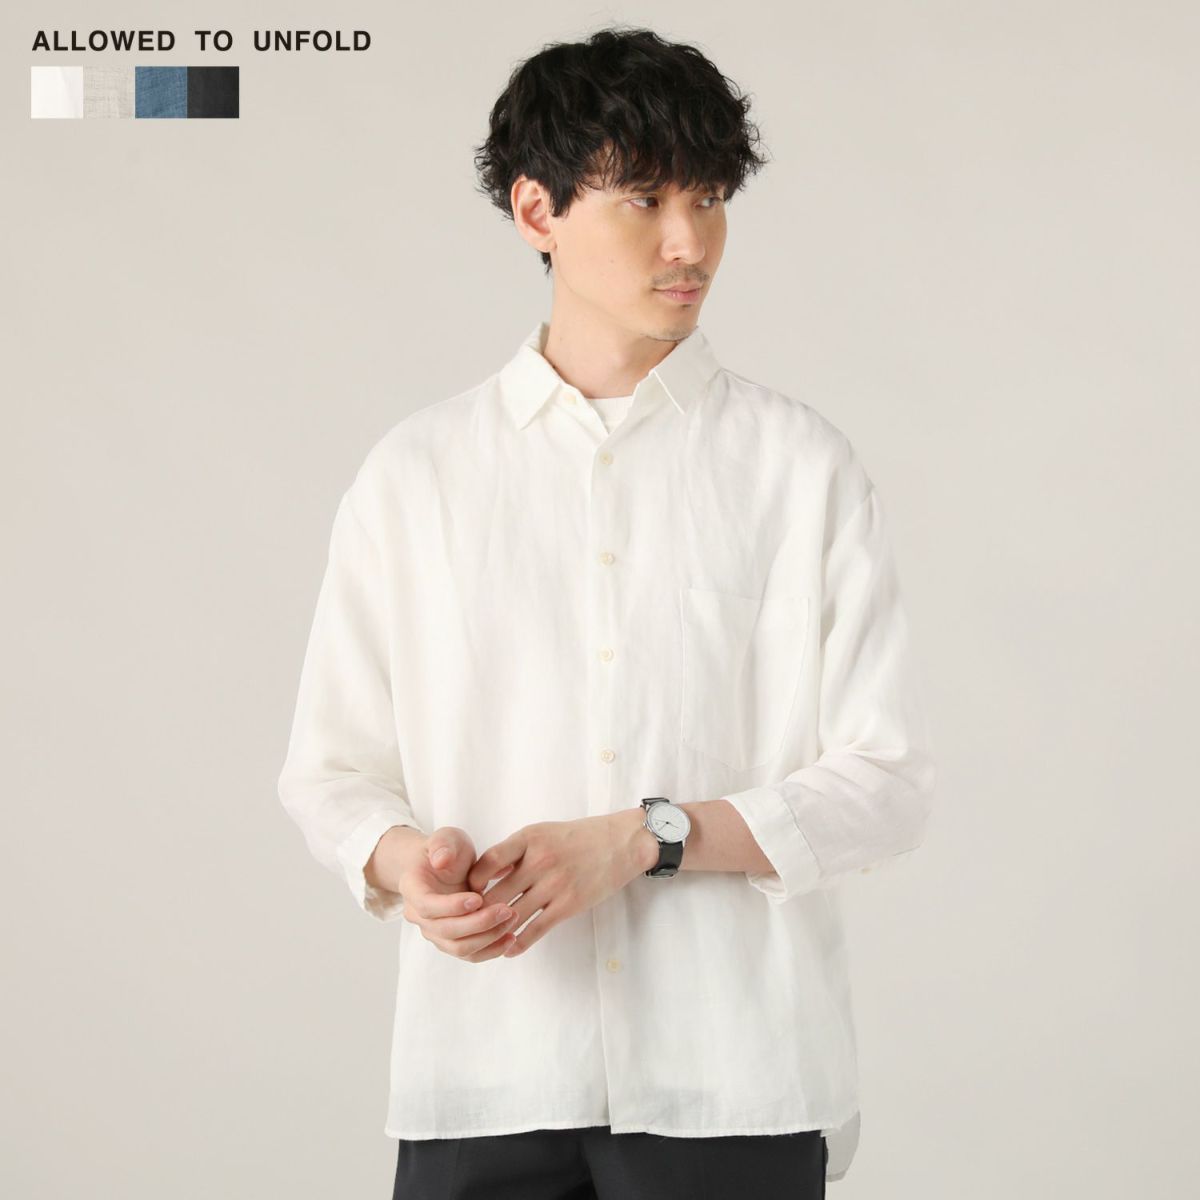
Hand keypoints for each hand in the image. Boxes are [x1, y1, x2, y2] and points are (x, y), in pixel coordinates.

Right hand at [396, 826, 522, 963]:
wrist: (445, 864)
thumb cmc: (445, 849)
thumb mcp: (445, 837)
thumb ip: (442, 845)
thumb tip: (442, 860)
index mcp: (413, 889)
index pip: (428, 906)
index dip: (452, 906)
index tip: (479, 897)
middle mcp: (419, 916)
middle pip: (446, 931)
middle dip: (479, 923)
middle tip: (506, 910)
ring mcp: (435, 932)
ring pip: (459, 948)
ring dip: (488, 938)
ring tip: (512, 919)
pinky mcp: (453, 941)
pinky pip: (471, 954)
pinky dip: (491, 949)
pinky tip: (511, 937)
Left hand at [466, 811, 653, 957]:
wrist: (620, 843)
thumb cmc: (577, 837)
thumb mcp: (542, 832)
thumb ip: (515, 851)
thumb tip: (486, 873)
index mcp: (529, 839)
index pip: (488, 862)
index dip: (473, 881)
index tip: (470, 892)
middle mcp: (538, 862)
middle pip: (496, 894)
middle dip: (479, 912)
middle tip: (468, 924)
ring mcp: (554, 885)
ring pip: (513, 915)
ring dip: (497, 930)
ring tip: (485, 940)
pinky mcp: (568, 905)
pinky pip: (536, 929)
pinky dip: (519, 942)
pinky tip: (510, 949)